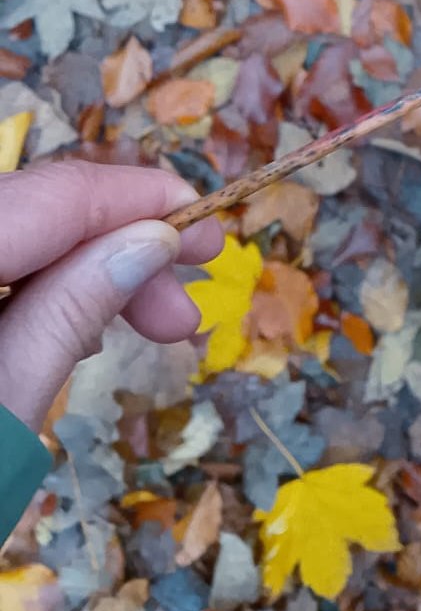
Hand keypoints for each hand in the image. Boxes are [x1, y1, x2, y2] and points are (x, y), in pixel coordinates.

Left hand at [0, 161, 222, 430]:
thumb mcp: (6, 413)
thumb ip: (69, 314)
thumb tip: (153, 240)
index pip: (54, 197)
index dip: (138, 199)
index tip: (210, 228)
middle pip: (33, 208)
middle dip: (119, 243)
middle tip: (194, 286)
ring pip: (19, 234)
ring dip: (88, 272)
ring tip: (155, 326)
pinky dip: (42, 289)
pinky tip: (80, 330)